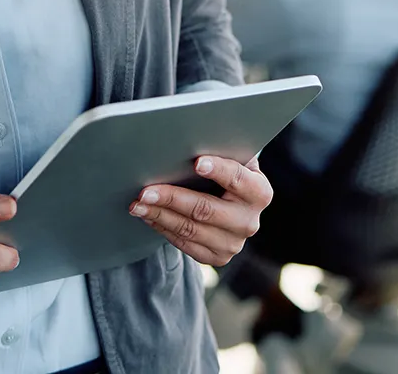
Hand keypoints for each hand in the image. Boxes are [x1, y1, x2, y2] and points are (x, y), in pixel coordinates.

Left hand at [130, 154, 271, 266]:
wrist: (234, 206)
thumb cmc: (227, 173)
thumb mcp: (233, 160)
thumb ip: (220, 151)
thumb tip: (186, 140)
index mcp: (259, 192)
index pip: (238, 178)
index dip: (218, 169)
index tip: (196, 162)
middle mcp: (249, 221)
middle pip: (205, 209)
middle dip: (172, 198)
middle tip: (145, 191)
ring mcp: (234, 243)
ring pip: (190, 229)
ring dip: (159, 215)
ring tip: (138, 204)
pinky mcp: (218, 257)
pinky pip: (185, 244)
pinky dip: (163, 228)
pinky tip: (149, 216)